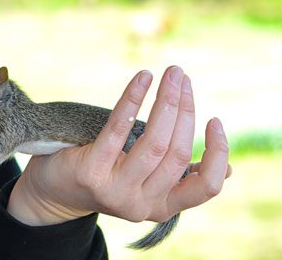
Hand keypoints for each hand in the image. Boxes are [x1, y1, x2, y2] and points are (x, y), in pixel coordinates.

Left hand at [7, 66, 230, 226]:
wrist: (54, 190)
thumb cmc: (107, 176)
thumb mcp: (145, 182)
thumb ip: (179, 177)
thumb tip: (227, 169)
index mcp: (162, 207)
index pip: (206, 188)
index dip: (217, 153)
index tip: (216, 121)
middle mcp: (141, 204)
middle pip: (177, 152)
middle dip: (185, 109)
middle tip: (182, 77)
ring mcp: (116, 190)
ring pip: (154, 141)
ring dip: (166, 101)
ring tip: (172, 74)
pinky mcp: (92, 171)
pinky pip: (119, 129)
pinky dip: (134, 99)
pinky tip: (143, 78)